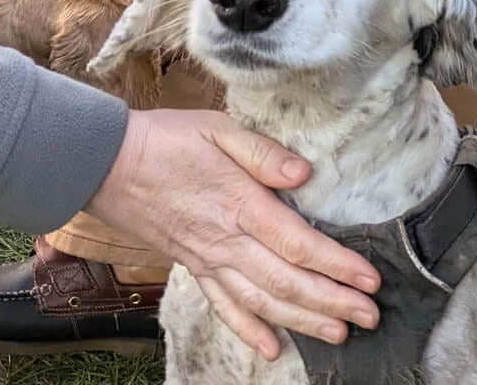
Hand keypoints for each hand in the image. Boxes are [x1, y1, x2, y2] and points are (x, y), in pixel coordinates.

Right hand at [84, 109, 382, 360]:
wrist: (106, 163)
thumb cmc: (166, 139)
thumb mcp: (217, 128)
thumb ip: (263, 153)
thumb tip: (304, 173)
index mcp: (240, 205)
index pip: (298, 244)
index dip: (337, 265)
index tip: (370, 279)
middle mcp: (226, 242)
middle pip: (287, 282)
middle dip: (332, 302)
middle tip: (370, 316)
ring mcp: (208, 260)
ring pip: (261, 302)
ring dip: (302, 321)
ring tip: (339, 334)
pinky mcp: (193, 266)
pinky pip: (223, 307)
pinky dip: (249, 331)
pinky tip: (273, 348)